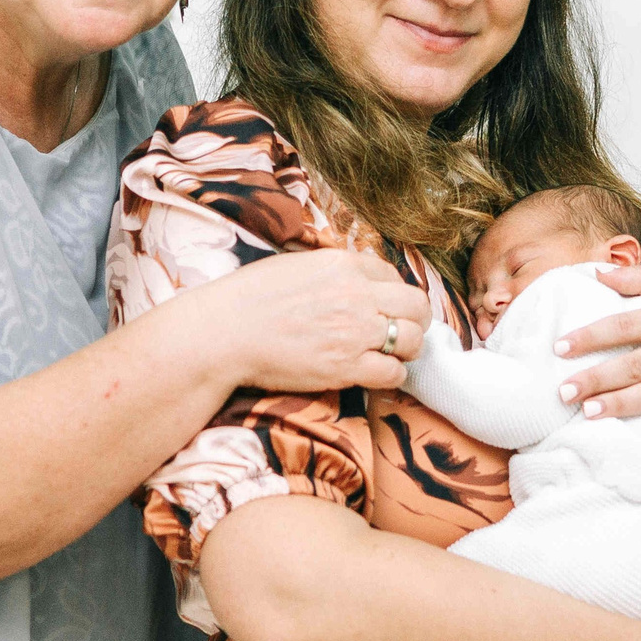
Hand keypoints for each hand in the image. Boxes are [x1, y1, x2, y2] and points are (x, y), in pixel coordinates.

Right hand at [202, 249, 428, 391]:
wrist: (224, 332)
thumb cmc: (249, 298)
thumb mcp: (296, 265)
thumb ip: (332, 270)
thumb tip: (354, 277)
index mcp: (343, 265)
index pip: (394, 275)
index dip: (394, 294)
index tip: (386, 307)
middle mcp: (357, 295)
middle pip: (416, 305)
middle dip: (415, 320)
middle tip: (404, 332)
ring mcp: (355, 332)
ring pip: (413, 340)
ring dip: (408, 349)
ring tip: (392, 355)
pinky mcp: (346, 368)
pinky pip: (393, 373)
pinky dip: (392, 376)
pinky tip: (377, 374)